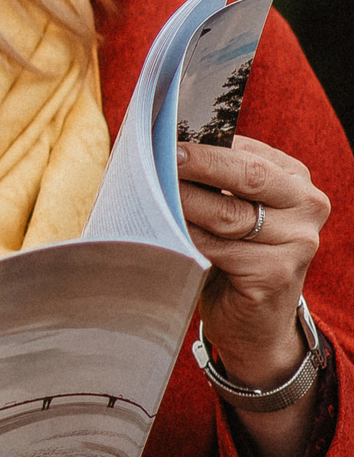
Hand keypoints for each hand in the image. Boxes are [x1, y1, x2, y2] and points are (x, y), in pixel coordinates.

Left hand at [179, 136, 326, 378]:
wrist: (255, 321)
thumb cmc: (233, 254)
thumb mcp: (233, 209)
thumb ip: (214, 180)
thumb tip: (163, 147)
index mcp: (296, 180)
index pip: (249, 152)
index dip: (206, 144)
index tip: (167, 135)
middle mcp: (307, 206)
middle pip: (248, 176)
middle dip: (199, 164)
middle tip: (161, 156)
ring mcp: (298, 243)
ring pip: (228, 214)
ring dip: (183, 203)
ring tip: (149, 193)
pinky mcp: (275, 274)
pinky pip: (218, 249)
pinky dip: (185, 239)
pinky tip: (163, 232)